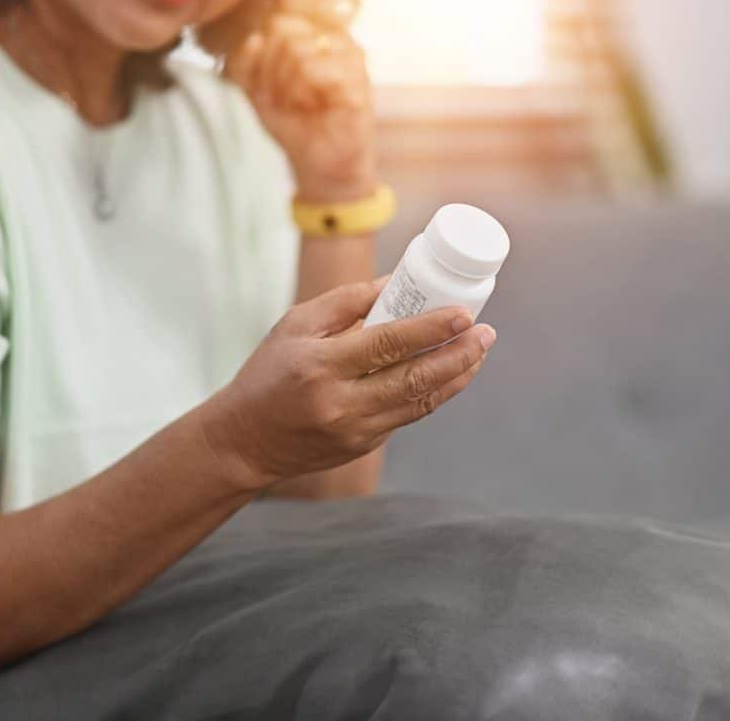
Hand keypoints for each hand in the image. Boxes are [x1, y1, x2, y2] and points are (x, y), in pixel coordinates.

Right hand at [202, 278, 496, 491]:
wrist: (243, 441)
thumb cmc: (267, 374)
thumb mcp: (294, 326)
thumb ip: (345, 302)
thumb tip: (397, 283)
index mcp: (320, 365)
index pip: (387, 344)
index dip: (431, 329)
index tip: (463, 313)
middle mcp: (340, 402)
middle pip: (415, 378)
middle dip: (459, 355)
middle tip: (486, 333)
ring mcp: (354, 430)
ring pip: (420, 402)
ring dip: (456, 376)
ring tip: (480, 351)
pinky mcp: (362, 446)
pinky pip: (407, 415)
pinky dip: (432, 392)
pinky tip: (450, 372)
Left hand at [226, 14, 375, 200]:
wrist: (319, 163)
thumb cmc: (294, 124)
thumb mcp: (256, 93)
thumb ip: (246, 65)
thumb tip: (254, 39)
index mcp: (315, 35)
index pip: (279, 25)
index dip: (264, 59)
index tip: (270, 87)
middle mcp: (336, 41)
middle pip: (285, 36)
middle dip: (273, 76)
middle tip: (285, 99)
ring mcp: (351, 59)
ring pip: (299, 52)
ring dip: (287, 88)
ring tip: (299, 104)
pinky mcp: (359, 82)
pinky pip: (315, 71)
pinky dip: (303, 95)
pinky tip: (313, 108)